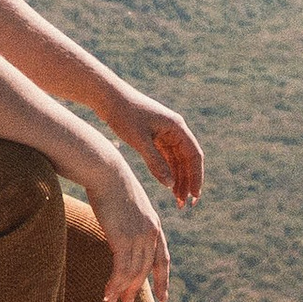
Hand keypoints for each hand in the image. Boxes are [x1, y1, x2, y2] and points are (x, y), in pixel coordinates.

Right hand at [76, 148, 171, 301]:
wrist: (106, 171)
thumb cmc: (110, 184)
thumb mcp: (126, 205)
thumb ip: (129, 222)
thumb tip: (120, 233)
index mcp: (154, 226)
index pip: (162, 260)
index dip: (162, 281)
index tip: (163, 299)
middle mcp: (151, 233)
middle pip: (145, 271)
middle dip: (134, 292)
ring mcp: (138, 236)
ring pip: (132, 273)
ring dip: (120, 291)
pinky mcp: (123, 238)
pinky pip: (120, 269)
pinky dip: (113, 284)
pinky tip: (106, 294)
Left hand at [112, 91, 203, 208]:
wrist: (107, 97)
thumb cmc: (123, 115)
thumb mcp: (139, 140)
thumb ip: (155, 162)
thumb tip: (170, 185)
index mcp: (176, 127)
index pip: (194, 155)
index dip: (196, 177)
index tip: (194, 196)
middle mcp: (174, 130)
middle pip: (187, 160)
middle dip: (187, 182)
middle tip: (185, 204)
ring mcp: (165, 133)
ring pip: (177, 160)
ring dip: (178, 179)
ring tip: (177, 201)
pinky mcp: (154, 136)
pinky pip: (166, 157)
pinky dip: (167, 171)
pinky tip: (167, 186)